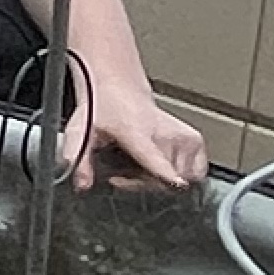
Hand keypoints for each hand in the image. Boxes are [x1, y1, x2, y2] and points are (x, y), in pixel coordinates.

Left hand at [61, 75, 207, 192]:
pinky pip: (195, 174)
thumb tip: (81, 185)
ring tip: (142, 164)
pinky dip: (179, 174)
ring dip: (161, 179)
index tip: (176, 183)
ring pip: (182, 179)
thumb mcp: (80, 132)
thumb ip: (77, 158)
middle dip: (144, 183)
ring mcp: (184, 136)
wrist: (119, 90)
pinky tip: (161, 162)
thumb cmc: (102, 110)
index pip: (154, 157)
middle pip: (165, 179)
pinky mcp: (196, 140)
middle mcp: (165, 132)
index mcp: (136, 132)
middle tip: (125, 171)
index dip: (165, 174)